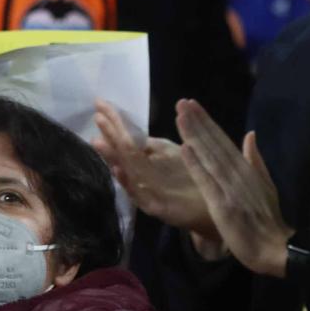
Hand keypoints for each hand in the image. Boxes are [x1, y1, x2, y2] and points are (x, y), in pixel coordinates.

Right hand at [92, 100, 216, 239]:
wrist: (212, 208)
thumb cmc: (190, 179)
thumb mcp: (170, 156)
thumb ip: (150, 145)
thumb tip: (129, 128)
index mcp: (149, 159)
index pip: (128, 137)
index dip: (115, 121)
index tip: (100, 102)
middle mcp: (145, 174)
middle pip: (125, 151)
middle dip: (111, 134)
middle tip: (97, 116)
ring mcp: (150, 190)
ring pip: (128, 170)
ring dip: (114, 155)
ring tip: (99, 140)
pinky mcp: (158, 207)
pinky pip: (140, 195)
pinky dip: (128, 183)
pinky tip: (119, 170)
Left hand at [175, 101, 291, 279]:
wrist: (274, 247)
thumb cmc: (268, 220)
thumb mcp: (265, 185)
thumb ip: (256, 160)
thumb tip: (250, 135)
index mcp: (246, 168)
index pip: (224, 140)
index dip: (208, 122)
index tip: (193, 106)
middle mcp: (237, 173)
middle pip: (214, 143)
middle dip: (198, 122)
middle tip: (182, 102)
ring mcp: (229, 187)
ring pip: (209, 156)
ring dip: (194, 136)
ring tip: (181, 116)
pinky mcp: (222, 203)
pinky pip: (207, 181)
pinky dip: (196, 164)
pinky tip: (185, 149)